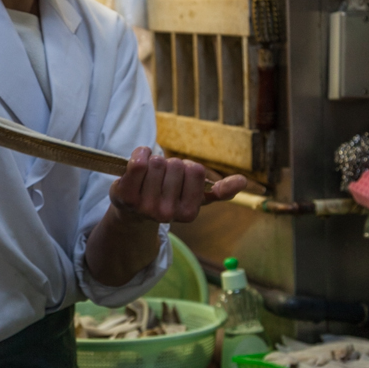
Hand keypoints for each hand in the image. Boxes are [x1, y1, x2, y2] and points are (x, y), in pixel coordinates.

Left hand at [109, 147, 246, 224]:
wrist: (133, 212)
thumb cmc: (168, 197)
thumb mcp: (196, 197)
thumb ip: (220, 191)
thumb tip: (243, 181)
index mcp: (189, 213)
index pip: (197, 171)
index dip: (188, 168)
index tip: (181, 179)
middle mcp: (167, 214)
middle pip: (176, 165)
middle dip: (171, 165)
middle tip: (162, 178)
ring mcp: (145, 206)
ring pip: (158, 162)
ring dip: (154, 161)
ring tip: (149, 176)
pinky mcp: (125, 196)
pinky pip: (139, 162)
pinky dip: (140, 153)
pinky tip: (139, 160)